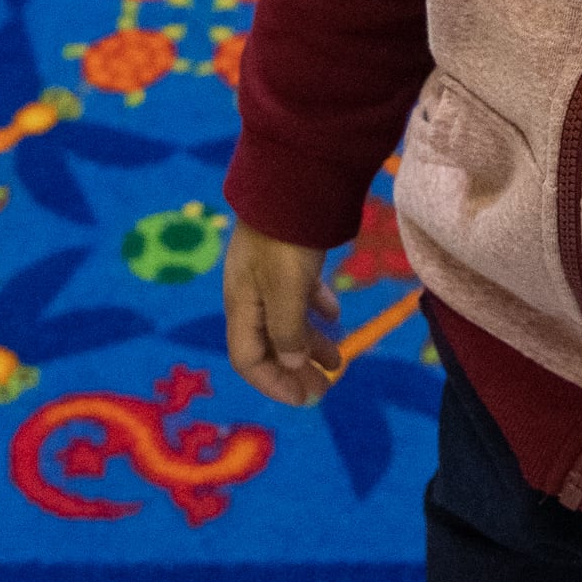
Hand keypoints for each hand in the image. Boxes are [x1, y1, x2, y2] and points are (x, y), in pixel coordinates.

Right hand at [220, 220, 342, 407]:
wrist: (291, 182)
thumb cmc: (285, 243)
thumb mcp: (286, 291)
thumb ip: (288, 332)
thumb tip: (293, 365)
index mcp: (241, 306)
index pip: (247, 360)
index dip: (274, 383)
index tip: (306, 398)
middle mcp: (250, 295)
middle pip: (269, 345)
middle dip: (296, 370)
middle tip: (327, 388)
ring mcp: (267, 276)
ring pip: (286, 322)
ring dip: (311, 344)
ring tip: (340, 359)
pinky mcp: (286, 258)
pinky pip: (299, 295)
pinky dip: (316, 310)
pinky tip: (335, 315)